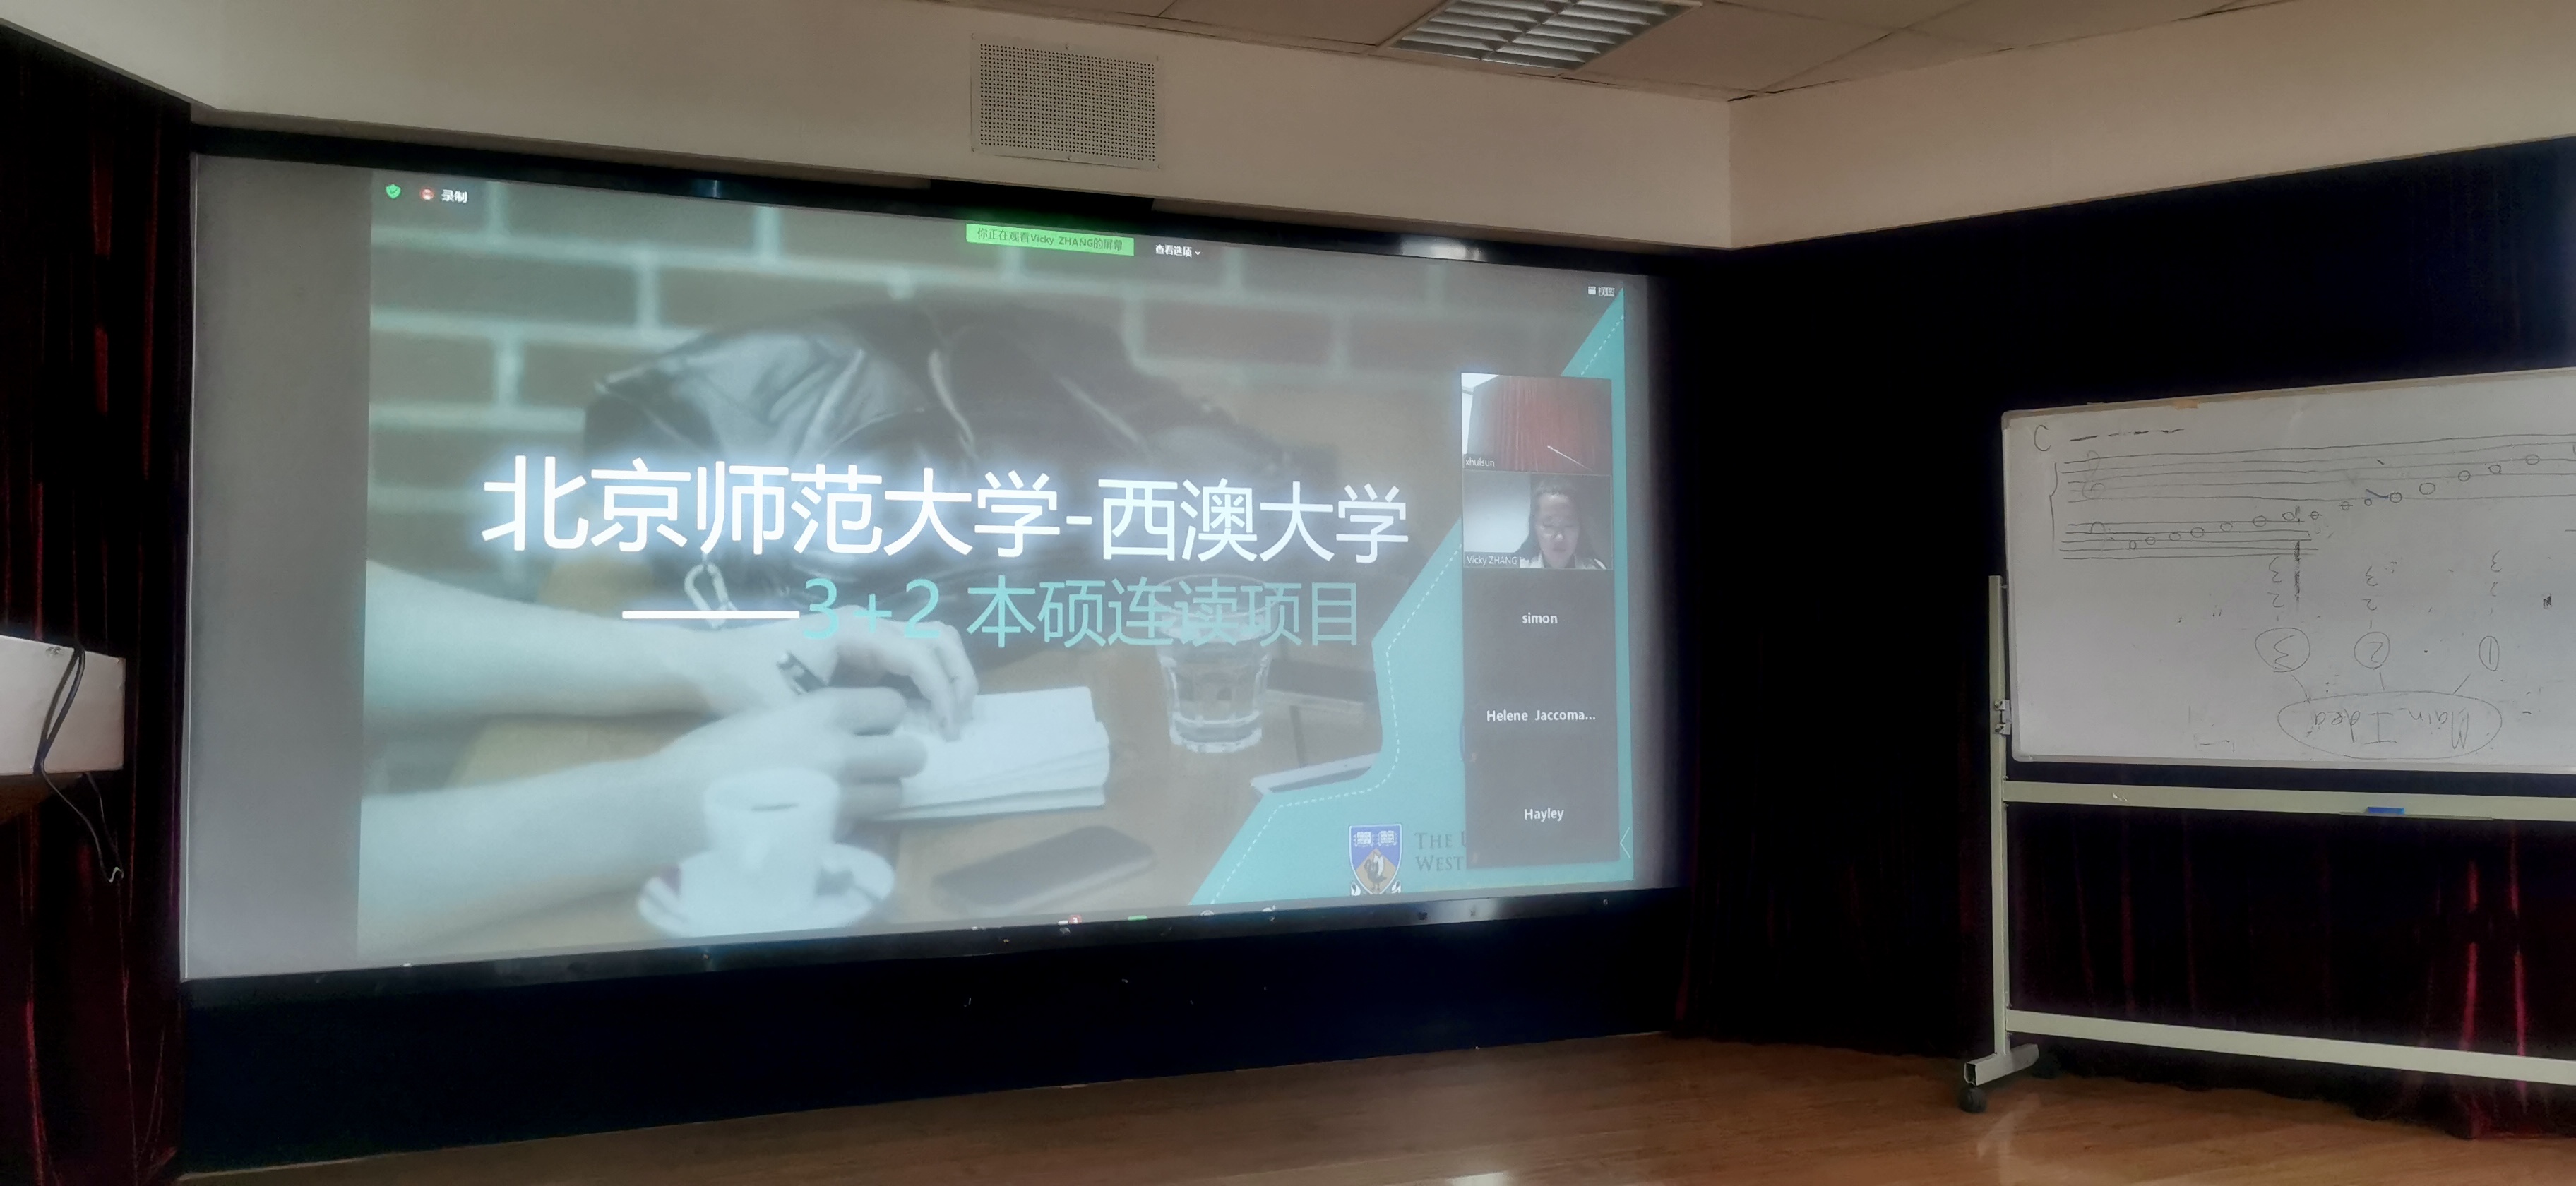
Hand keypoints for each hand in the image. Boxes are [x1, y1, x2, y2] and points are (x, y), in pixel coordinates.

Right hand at [652, 688, 924, 819]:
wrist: (679, 799)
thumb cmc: (715, 748)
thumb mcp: (771, 712)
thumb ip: (817, 718)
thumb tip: (850, 726)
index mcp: (825, 711)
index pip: (893, 705)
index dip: (886, 715)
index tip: (872, 723)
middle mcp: (842, 752)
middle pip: (912, 754)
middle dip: (898, 756)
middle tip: (874, 760)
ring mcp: (838, 798)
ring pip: (895, 795)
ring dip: (880, 791)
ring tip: (852, 789)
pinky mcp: (827, 834)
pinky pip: (861, 824)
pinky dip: (850, 819)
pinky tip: (821, 813)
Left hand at [674, 617, 978, 737]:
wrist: (711, 663)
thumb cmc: (745, 683)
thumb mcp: (790, 708)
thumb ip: (841, 721)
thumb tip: (890, 742)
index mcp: (853, 630)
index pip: (918, 655)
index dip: (941, 694)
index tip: (946, 733)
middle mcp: (866, 621)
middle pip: (938, 636)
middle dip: (958, 678)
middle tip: (961, 723)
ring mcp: (865, 629)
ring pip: (931, 639)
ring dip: (949, 674)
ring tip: (951, 717)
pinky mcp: (862, 644)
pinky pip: (911, 652)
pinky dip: (930, 676)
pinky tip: (927, 712)